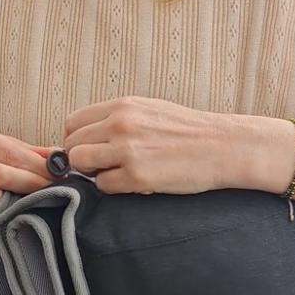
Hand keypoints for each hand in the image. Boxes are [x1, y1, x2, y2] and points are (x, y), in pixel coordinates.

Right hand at [0, 122, 54, 223]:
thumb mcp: (0, 150)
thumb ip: (28, 152)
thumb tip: (59, 155)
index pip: (14, 151)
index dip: (40, 165)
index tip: (61, 173)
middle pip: (7, 168)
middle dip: (35, 180)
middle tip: (56, 188)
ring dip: (21, 192)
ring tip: (39, 196)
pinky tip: (6, 203)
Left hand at [64, 96, 233, 194]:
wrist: (222, 147)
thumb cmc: (188, 131)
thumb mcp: (149, 110)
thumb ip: (116, 119)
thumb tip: (87, 136)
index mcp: (123, 106)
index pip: (73, 122)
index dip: (75, 139)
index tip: (87, 149)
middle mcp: (121, 124)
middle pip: (72, 145)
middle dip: (81, 159)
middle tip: (101, 166)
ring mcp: (128, 151)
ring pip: (80, 164)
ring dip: (92, 173)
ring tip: (114, 174)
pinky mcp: (137, 177)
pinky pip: (102, 186)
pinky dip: (112, 188)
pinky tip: (132, 183)